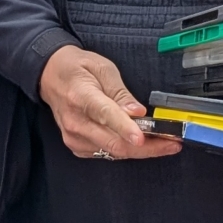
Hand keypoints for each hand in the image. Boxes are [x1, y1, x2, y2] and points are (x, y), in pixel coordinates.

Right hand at [39, 46, 180, 161]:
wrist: (50, 76)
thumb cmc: (77, 68)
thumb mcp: (103, 68)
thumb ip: (121, 92)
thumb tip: (138, 112)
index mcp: (81, 96)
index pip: (105, 114)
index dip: (125, 128)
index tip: (142, 138)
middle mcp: (75, 121)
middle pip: (114, 143)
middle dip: (147, 147)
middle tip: (172, 143)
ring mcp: (74, 137)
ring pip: (113, 152)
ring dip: (140, 150)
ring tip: (162, 142)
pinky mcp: (76, 146)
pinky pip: (106, 153)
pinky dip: (125, 150)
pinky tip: (139, 143)